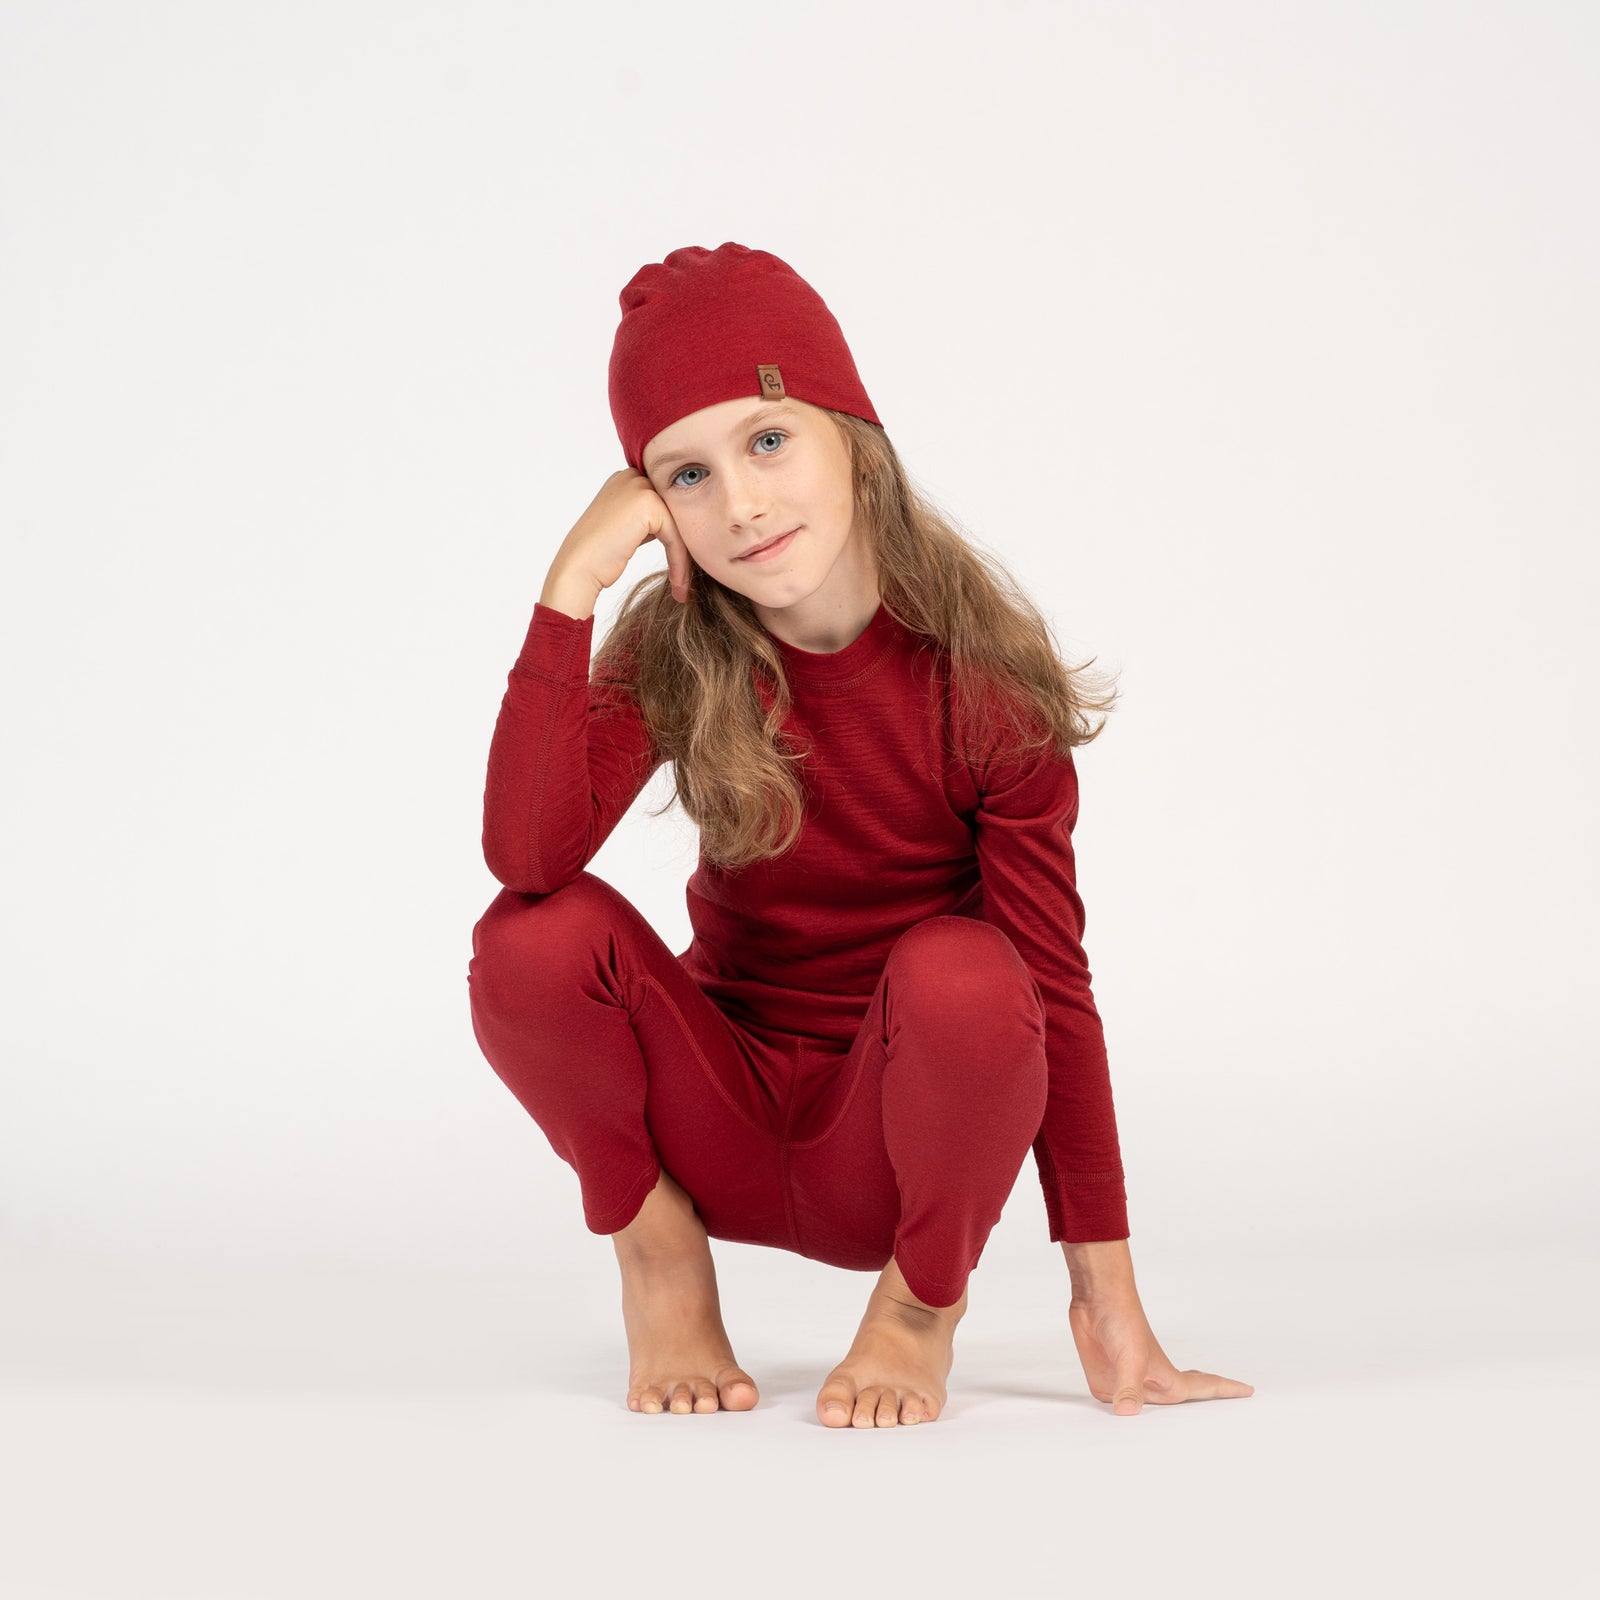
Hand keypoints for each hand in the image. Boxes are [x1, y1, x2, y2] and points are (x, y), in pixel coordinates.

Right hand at [552, 467, 696, 604]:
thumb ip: (646, 518)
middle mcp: (632, 476)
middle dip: (683, 545)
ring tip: (682, 587)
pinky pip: (676, 536)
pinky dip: (679, 562)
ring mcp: (640, 487)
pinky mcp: (649, 505)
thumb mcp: (625, 527)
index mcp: (625, 479)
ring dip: (684, 558)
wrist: (578, 567)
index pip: (666, 503)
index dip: (677, 533)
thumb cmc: (598, 555)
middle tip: (685, 578)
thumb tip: (676, 524)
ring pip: (679, 525)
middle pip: (676, 511)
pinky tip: (678, 584)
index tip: (681, 565)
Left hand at [1061, 1239, 1254, 1414]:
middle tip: (1221, 1408)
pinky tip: (1122, 1414)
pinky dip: (1120, 1411)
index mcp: (1167, 1379)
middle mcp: (1150, 1383)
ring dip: (1155, 1418)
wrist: (1097, 1300)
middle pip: (1179, 1402)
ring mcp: (1128, 1382)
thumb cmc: (1124, 1321)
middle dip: (1198, 1405)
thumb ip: (1129, 1388)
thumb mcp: (1131, 1359)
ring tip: (1172, 1427)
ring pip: (1145, 1409)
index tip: (1249, 1390)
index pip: (1204, 1388)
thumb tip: (1127, 1413)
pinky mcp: (1105, 1381)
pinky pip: (1114, 1404)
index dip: (1226, 1390)